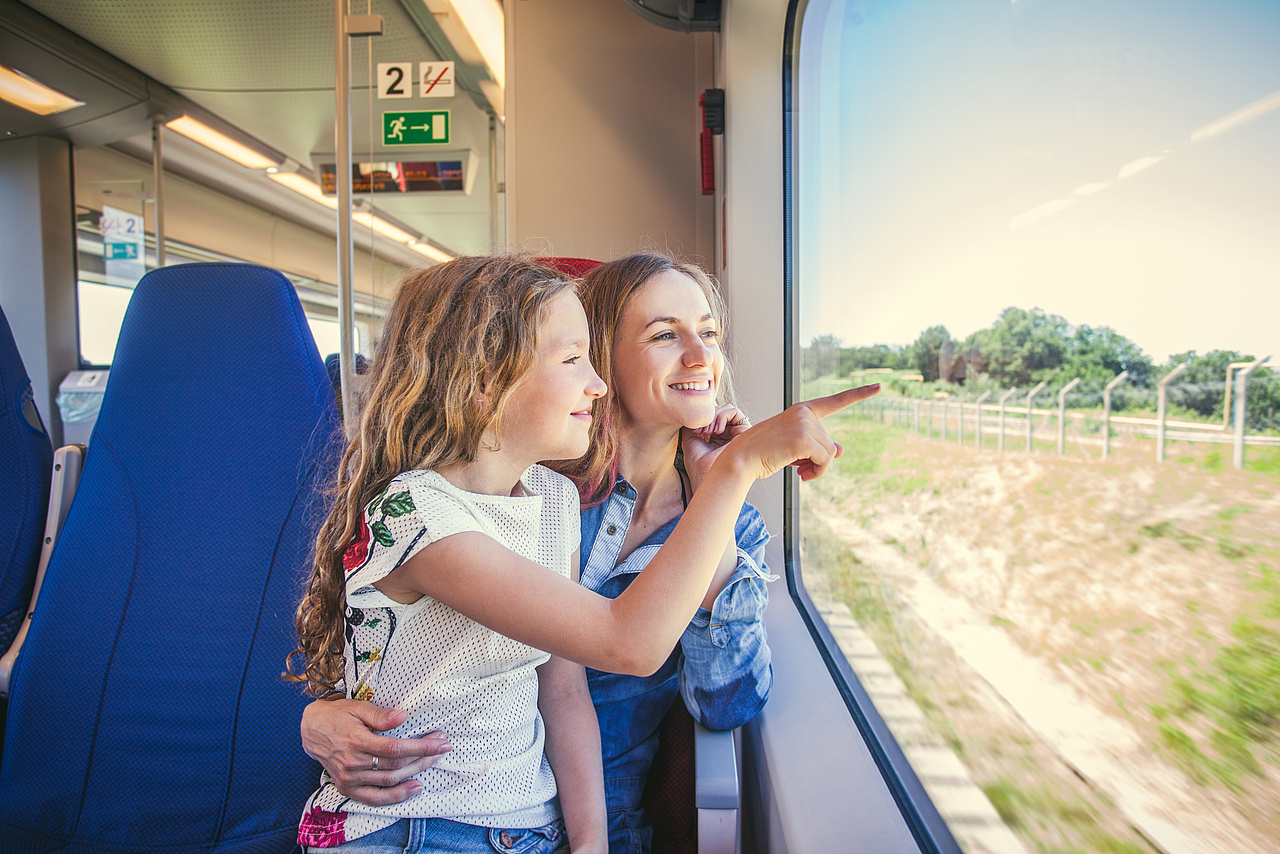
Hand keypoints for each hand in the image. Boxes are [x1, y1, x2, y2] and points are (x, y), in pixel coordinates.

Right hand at [300, 698, 451, 804]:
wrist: (311, 730)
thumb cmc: (338, 716)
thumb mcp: (357, 708)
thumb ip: (380, 715)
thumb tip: (403, 716)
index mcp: (356, 741)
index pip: (396, 748)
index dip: (421, 747)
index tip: (440, 742)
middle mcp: (353, 763)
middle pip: (396, 765)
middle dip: (424, 757)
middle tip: (442, 747)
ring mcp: (350, 779)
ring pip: (389, 781)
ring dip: (415, 773)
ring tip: (433, 761)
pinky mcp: (348, 788)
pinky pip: (375, 798)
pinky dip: (396, 797)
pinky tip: (414, 787)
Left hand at [681, 404, 750, 491]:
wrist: (706, 477)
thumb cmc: (699, 466)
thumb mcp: (691, 439)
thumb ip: (694, 424)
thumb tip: (694, 411)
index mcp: (718, 438)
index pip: (714, 416)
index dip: (703, 418)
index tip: (694, 430)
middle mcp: (728, 435)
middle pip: (721, 410)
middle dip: (708, 416)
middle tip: (700, 430)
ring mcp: (737, 434)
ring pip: (727, 409)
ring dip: (714, 416)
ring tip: (708, 431)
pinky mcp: (745, 432)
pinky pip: (735, 412)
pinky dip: (722, 416)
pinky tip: (717, 430)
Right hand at [716, 384, 878, 481]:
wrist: (742, 459)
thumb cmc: (765, 454)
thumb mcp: (794, 448)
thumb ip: (818, 446)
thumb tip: (840, 450)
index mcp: (802, 410)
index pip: (835, 401)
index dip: (859, 394)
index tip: (879, 386)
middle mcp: (805, 413)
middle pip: (830, 442)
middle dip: (819, 460)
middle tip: (799, 468)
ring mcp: (804, 424)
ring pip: (830, 454)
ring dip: (818, 469)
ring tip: (799, 471)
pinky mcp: (804, 439)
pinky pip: (825, 461)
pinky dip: (816, 472)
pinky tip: (800, 474)